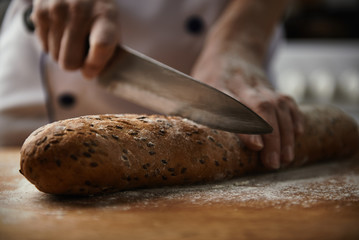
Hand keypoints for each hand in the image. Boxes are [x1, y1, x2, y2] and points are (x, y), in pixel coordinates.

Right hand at [31, 0, 119, 77]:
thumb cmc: (99, 11)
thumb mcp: (112, 25)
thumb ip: (107, 52)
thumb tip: (91, 75)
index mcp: (105, 17)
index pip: (101, 47)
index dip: (94, 66)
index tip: (90, 71)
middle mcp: (80, 12)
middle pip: (70, 61)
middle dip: (76, 64)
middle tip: (81, 54)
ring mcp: (58, 11)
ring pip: (56, 58)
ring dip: (64, 54)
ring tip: (72, 38)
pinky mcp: (40, 11)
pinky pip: (44, 48)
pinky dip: (53, 45)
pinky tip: (61, 32)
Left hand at [191, 53, 303, 169]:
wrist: (231, 47)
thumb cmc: (208, 74)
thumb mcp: (193, 86)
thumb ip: (191, 109)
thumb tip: (180, 139)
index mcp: (218, 84)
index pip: (232, 105)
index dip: (245, 127)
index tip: (255, 147)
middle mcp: (242, 83)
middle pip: (262, 107)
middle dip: (272, 136)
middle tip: (273, 163)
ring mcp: (260, 83)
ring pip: (279, 105)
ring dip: (285, 133)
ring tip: (286, 158)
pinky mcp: (272, 86)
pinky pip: (288, 100)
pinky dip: (295, 117)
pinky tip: (298, 135)